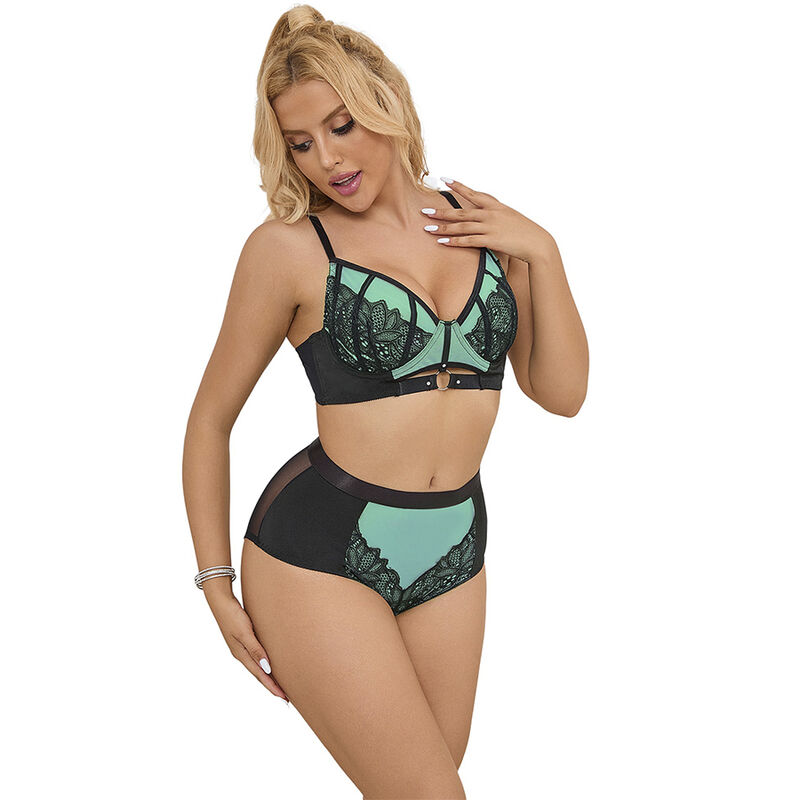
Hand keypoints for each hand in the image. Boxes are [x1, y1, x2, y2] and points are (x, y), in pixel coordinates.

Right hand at [205, 591, 288, 701]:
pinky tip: (269, 664)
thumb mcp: (244, 633)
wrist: (220, 600)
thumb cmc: (232, 616)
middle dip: (272, 686)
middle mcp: (242, 654)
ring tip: (280, 684)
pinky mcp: (244, 639)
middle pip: (259, 674)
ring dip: (269, 676)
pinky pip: (257, 656)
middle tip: (285, 698)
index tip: (283, 698)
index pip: (260, 675)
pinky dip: (265, 664)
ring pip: (258, 666)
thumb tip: (266, 668)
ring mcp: (242, 647)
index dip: (272, 687)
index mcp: (241, 654)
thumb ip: (255, 649)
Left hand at [423, 178, 554, 263]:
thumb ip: (496, 216)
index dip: (459, 186)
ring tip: (427, 228)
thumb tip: (485, 217)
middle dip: (441, 211)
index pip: (474, 193)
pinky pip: (469, 241)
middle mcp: (491, 214)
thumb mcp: (510, 218)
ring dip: (443, 227)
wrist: (538, 243)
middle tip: (424, 210)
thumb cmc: (525, 232)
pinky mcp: (491, 240)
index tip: (444, 178)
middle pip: (461, 211)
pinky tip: (442, 242)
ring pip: (462, 226)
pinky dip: (454, 241)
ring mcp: (490, 226)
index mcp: (496, 206)